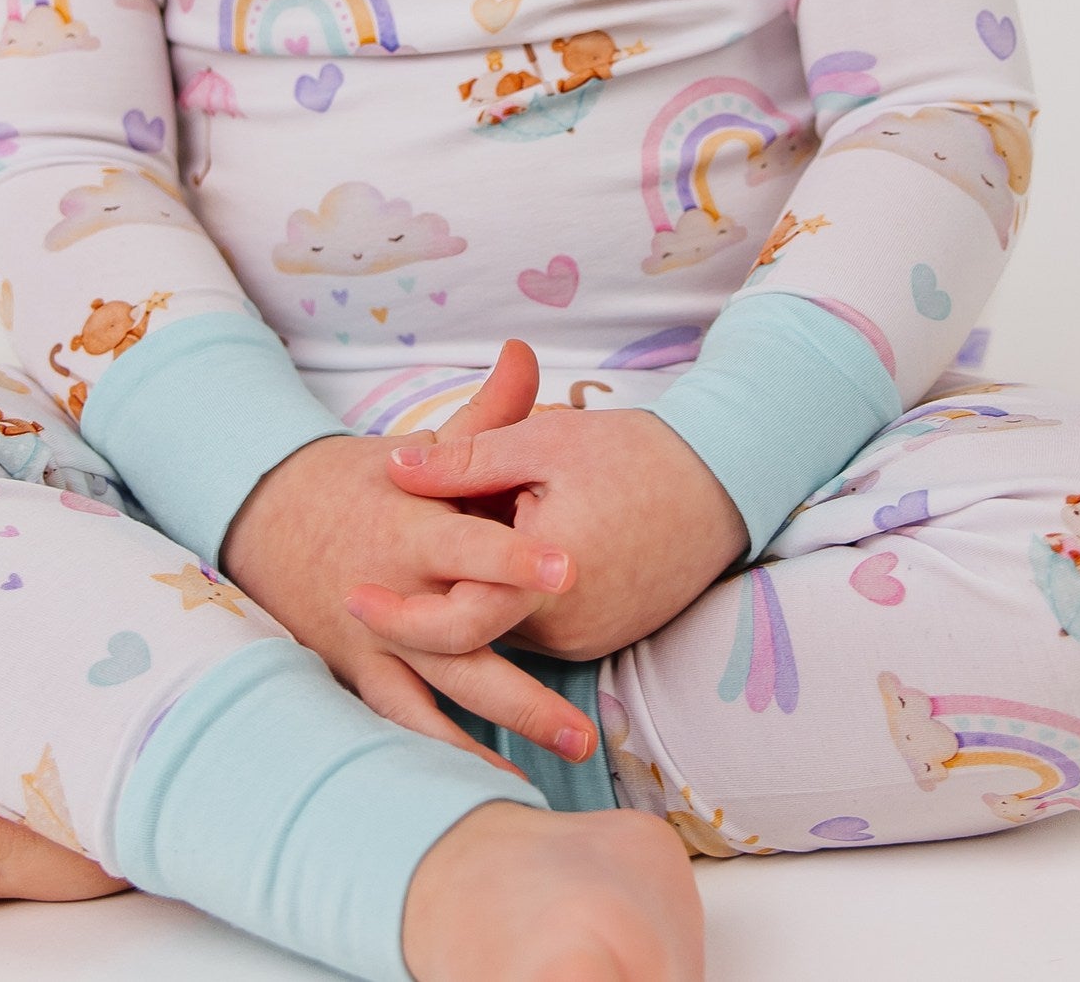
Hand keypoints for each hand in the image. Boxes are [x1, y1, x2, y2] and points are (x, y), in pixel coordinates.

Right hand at [217, 391, 598, 778]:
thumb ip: (484, 416)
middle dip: (517, 681)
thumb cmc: (363, 480)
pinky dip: (447, 753)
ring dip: (504, 727)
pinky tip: (498, 785)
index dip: (514, 555)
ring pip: (440, 693)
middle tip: (579, 717)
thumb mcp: (417, 447)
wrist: (266, 519)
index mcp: (408, 525)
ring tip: (568, 753)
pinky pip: (406, 722)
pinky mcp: (362, 671)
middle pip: (459, 639)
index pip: (467, 542)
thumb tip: (532, 354)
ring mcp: (375, 639)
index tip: (569, 565)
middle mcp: (392, 590)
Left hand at [353, 340, 748, 663]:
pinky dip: (507, 604)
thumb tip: (393, 467)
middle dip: (420, 609)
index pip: (454, 624)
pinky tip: (495, 562)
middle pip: (471, 633)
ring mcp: (589, 638)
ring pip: (503, 631)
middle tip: (358, 593)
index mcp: (547, 582)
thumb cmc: (634, 454)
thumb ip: (465, 457)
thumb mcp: (542, 442)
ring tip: (437, 559)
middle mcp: (567, 627)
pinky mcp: (604, 635)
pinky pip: (536, 629)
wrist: (727, 483)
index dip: (397, 615)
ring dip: (469, 601)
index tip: (352, 595)